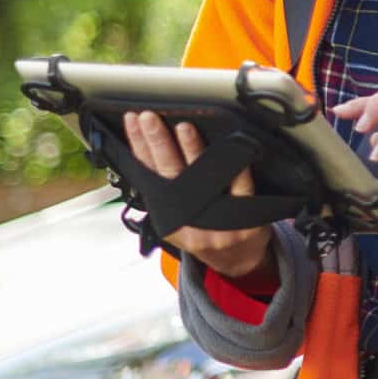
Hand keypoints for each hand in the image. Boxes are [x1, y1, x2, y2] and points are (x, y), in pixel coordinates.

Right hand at [121, 111, 274, 278]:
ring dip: (191, 149)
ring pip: (201, 179)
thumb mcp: (178, 218)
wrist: (239, 261)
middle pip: (169, 174)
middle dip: (157, 142)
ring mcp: (217, 223)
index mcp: (168, 219)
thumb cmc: (207, 233)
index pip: (148, 175)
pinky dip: (236, 169)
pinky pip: (240, 189)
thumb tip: (149, 146)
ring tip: (182, 127)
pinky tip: (231, 149)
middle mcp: (190, 222)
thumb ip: (167, 190)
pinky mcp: (245, 219)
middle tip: (149, 117)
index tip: (132, 121)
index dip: (139, 147)